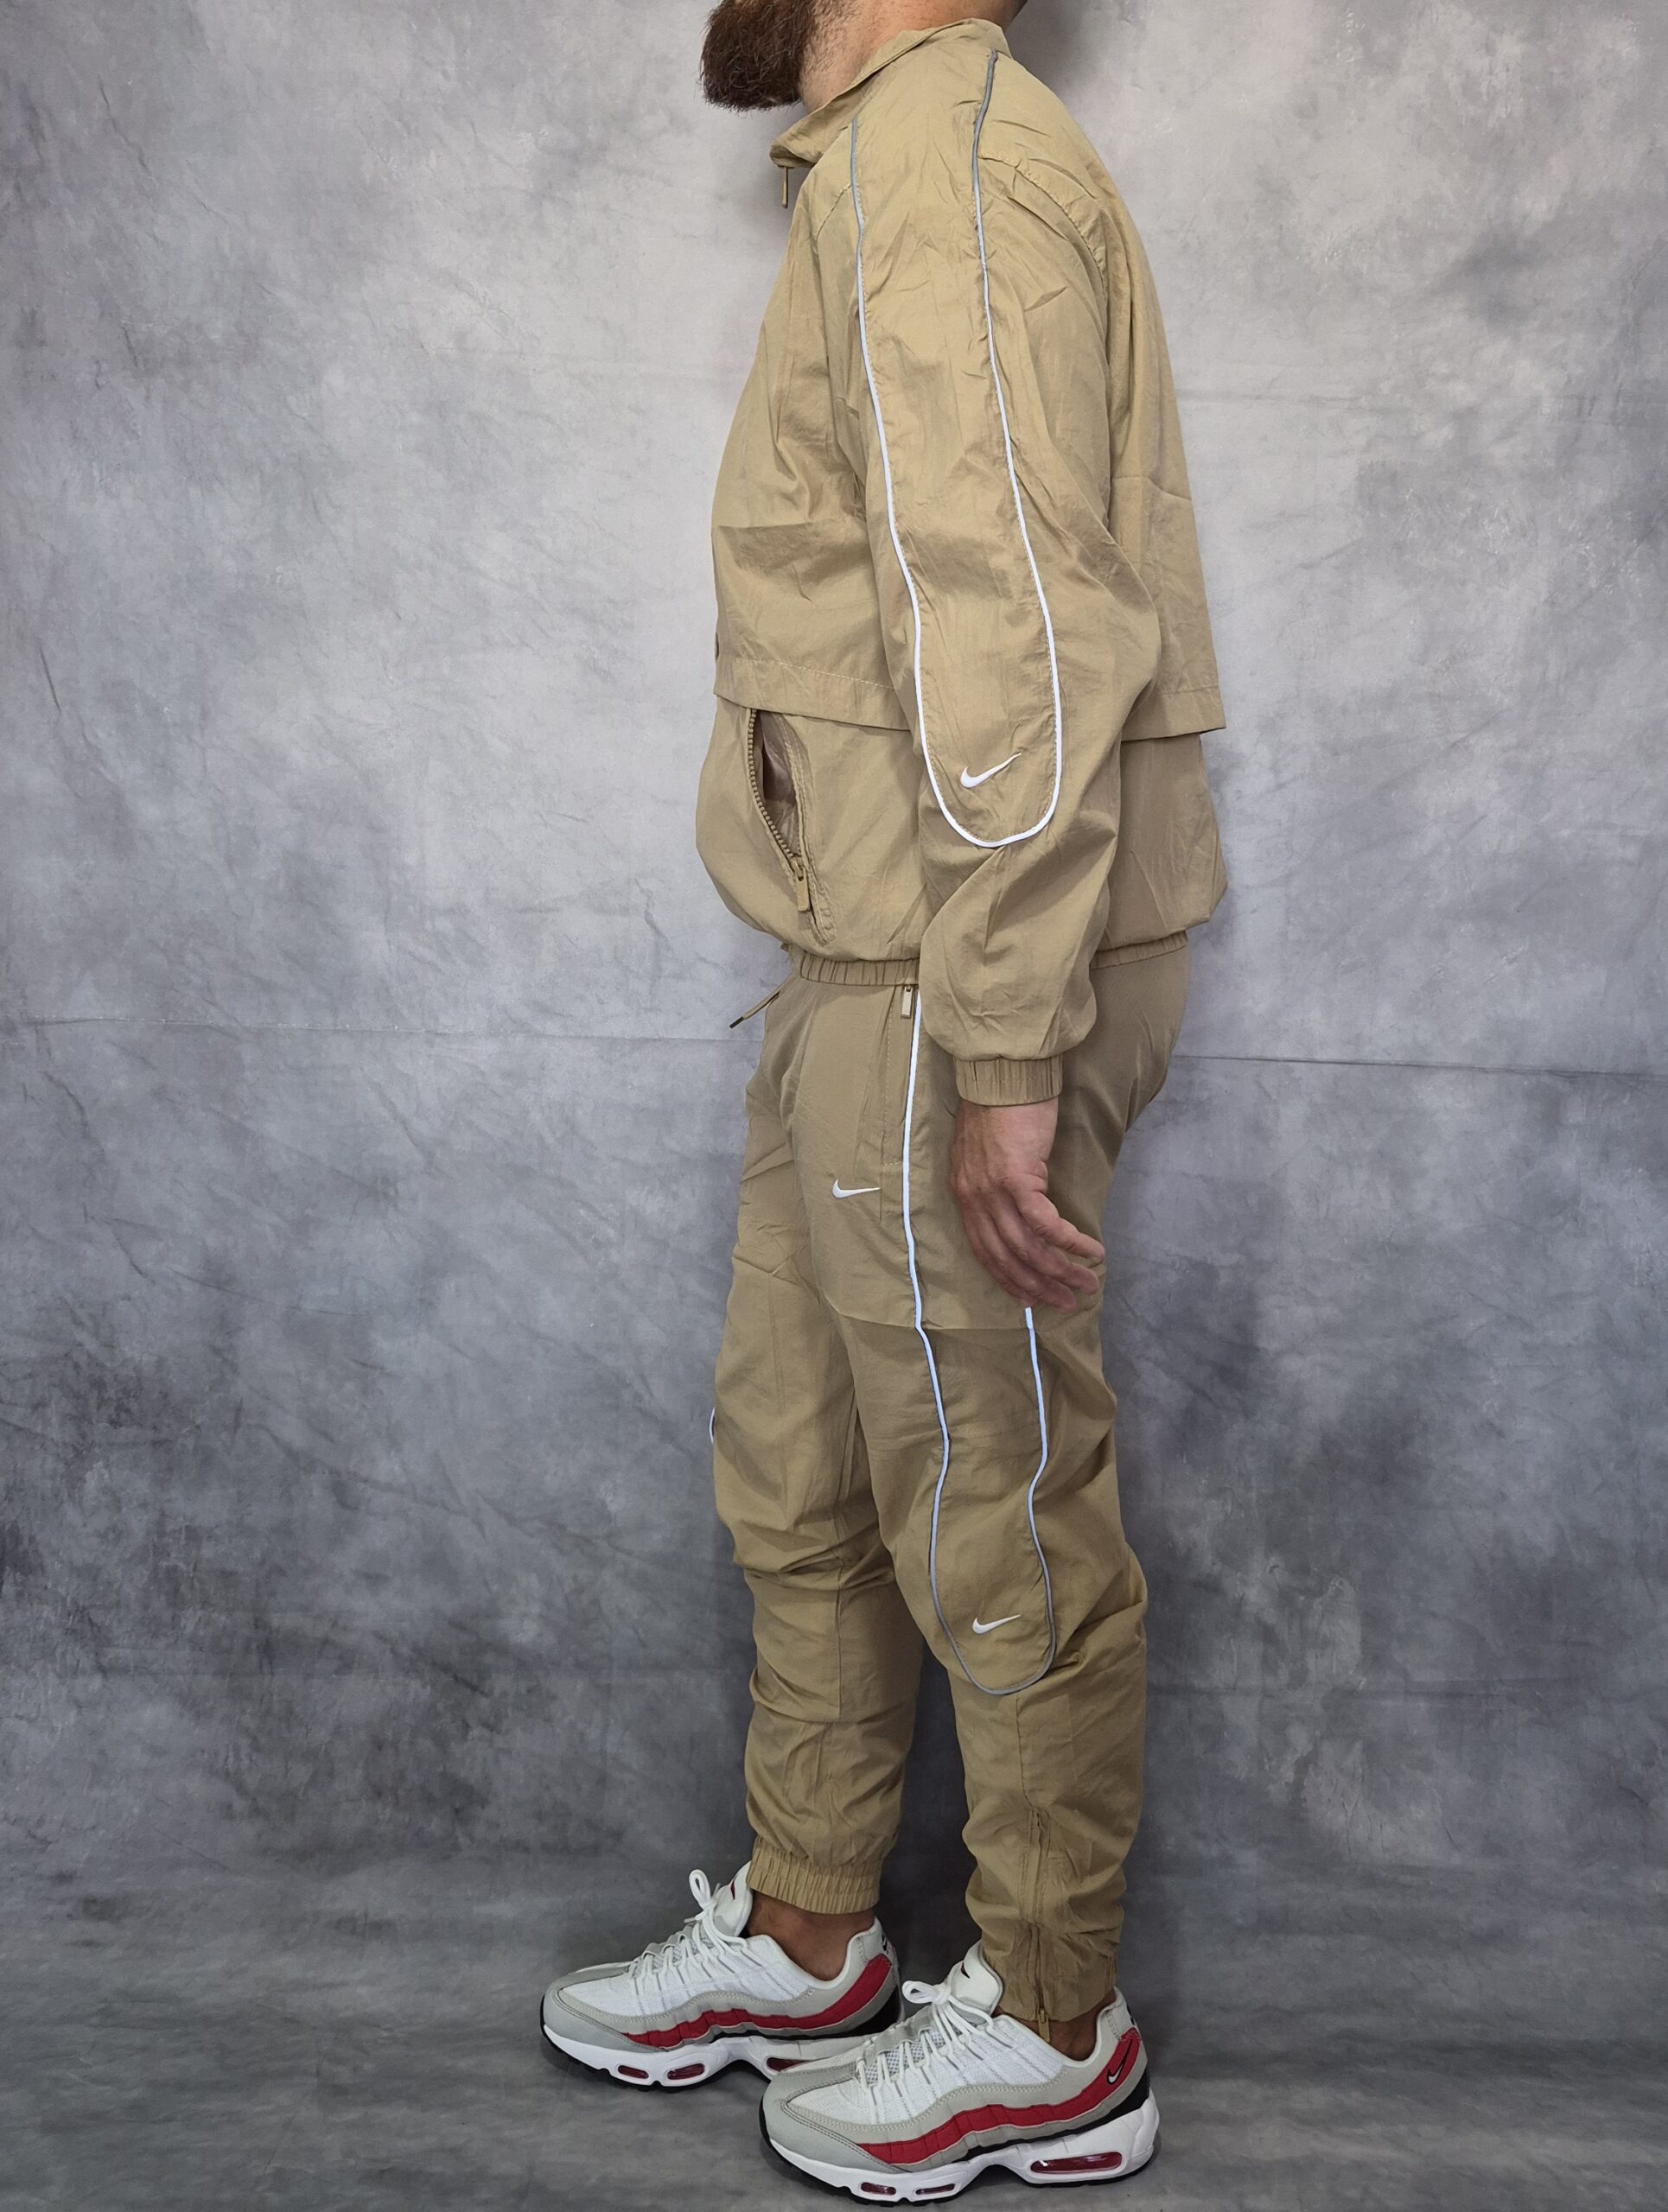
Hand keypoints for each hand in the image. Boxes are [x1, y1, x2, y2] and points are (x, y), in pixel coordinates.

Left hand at [948, 1098, 1104, 1312]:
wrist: (1002, 1073)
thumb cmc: (1000, 1106)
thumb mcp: (987, 1153)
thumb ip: (995, 1183)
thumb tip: (1019, 1206)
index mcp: (965, 1195)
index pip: (984, 1251)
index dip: (1008, 1279)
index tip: (1029, 1298)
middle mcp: (974, 1200)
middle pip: (1006, 1258)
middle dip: (1038, 1286)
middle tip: (1064, 1302)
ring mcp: (993, 1193)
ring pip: (1028, 1248)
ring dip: (1060, 1271)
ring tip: (1086, 1284)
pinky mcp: (1017, 1181)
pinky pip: (1046, 1225)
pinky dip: (1070, 1243)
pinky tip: (1091, 1251)